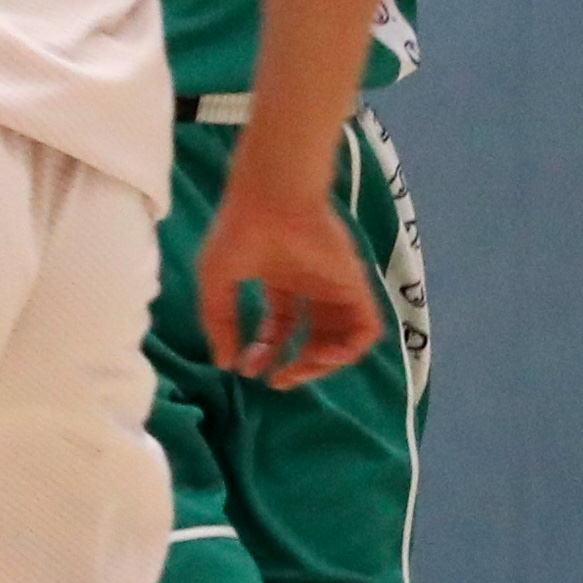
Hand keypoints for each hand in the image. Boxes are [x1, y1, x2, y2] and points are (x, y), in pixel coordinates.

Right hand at [188, 172, 384, 387]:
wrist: (272, 200)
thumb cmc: (240, 232)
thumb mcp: (215, 282)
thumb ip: (219, 323)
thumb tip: (225, 364)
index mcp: (280, 279)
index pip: (279, 327)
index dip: (264, 353)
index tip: (247, 370)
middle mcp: (310, 285)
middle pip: (312, 337)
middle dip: (295, 365)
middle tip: (277, 382)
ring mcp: (335, 287)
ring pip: (341, 338)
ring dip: (322, 365)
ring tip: (298, 369)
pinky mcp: (355, 287)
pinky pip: (366, 330)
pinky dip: (348, 351)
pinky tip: (318, 354)